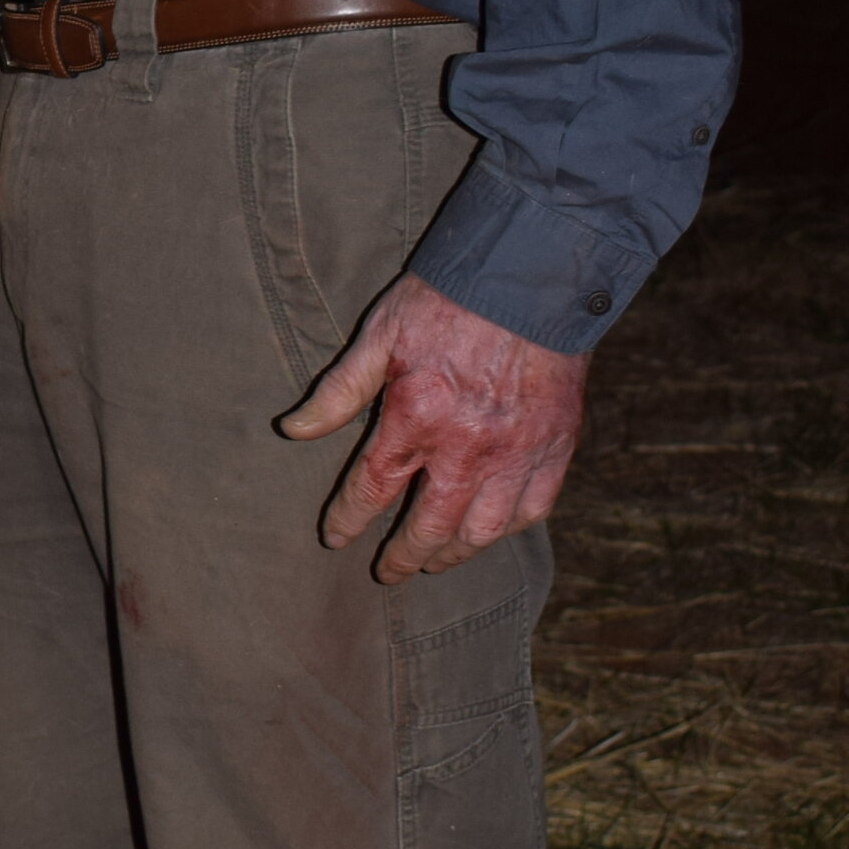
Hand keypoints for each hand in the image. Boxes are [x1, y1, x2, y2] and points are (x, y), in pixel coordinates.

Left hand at [279, 272, 588, 582]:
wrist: (530, 276)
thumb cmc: (447, 301)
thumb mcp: (380, 337)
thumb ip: (338, 392)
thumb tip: (291, 431)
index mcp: (416, 418)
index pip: (372, 489)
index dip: (348, 519)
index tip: (336, 537)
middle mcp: (467, 448)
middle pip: (428, 526)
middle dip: (404, 555)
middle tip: (389, 572)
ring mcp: (517, 452)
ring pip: (483, 529)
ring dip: (454, 553)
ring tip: (436, 561)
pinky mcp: (557, 445)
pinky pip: (534, 507)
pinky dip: (509, 527)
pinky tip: (491, 530)